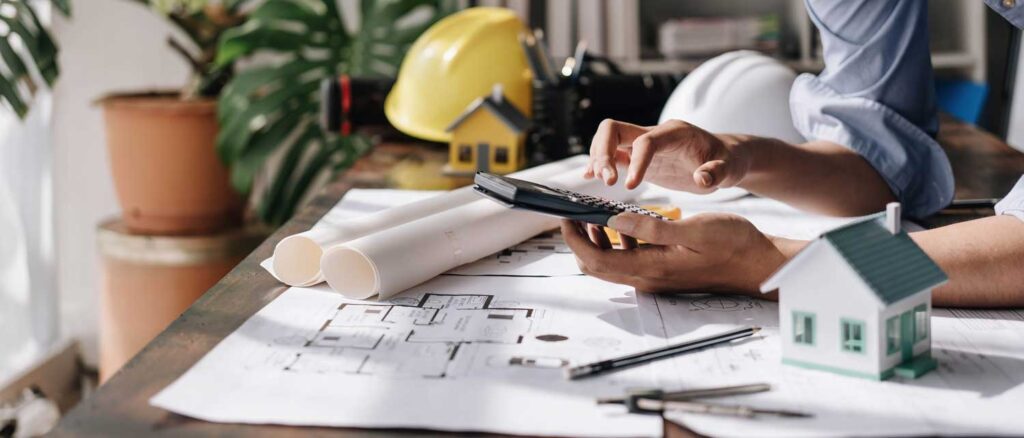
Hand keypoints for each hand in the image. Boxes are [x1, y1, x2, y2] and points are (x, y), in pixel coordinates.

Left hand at [561, 213, 798, 293]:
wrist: (759, 264)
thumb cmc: (733, 245)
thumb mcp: (693, 230)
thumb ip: (651, 227)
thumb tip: (613, 219)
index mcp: (651, 268)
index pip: (594, 259)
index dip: (573, 238)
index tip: (565, 215)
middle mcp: (648, 278)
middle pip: (595, 264)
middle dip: (578, 239)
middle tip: (573, 212)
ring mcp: (655, 277)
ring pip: (610, 261)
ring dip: (596, 239)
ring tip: (593, 212)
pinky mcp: (663, 271)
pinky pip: (629, 258)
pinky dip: (618, 240)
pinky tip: (624, 221)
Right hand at [584, 119, 750, 192]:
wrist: (724, 158)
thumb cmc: (727, 162)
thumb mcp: (729, 169)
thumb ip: (717, 172)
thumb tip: (701, 178)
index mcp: (675, 133)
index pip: (645, 141)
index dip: (635, 162)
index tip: (629, 187)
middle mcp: (654, 133)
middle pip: (614, 129)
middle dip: (603, 152)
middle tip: (606, 181)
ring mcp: (643, 144)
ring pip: (607, 140)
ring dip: (598, 159)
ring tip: (601, 183)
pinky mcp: (638, 157)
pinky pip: (612, 154)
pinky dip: (598, 165)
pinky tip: (589, 178)